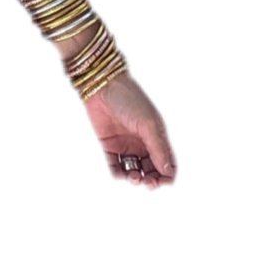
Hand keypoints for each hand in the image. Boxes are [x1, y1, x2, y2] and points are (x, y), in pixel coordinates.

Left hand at [82, 71, 176, 187]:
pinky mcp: (109, 146)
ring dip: (135, 178)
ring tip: (133, 177)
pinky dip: (118, 174)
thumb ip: (158, 148)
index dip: (167, 175)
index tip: (163, 182)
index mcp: (157, 137)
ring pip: (134, 170)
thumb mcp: (148, 125)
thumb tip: (168, 171)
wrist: (102, 87)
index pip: (166, 162)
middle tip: (148, 183)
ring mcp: (126, 145)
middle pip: (151, 169)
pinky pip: (114, 165)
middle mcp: (143, 143)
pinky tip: (120, 175)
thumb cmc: (130, 100)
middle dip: (152, 180)